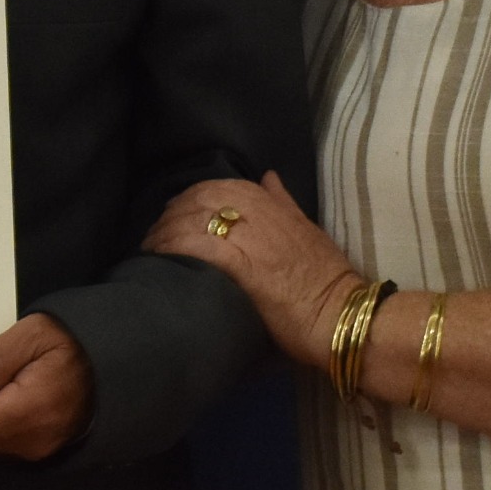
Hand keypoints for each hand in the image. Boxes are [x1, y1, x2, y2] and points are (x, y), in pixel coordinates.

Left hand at [144, 172, 358, 372]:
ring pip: (190, 221)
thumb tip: (268, 176)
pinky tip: (159, 262)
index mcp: (268, 201)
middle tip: (154, 239)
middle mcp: (254, 211)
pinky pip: (194, 246)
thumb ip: (283, 202)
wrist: (339, 313)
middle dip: (169, 217)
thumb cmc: (325, 276)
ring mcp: (246, 235)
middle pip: (195, 201)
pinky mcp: (238, 263)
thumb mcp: (306, 228)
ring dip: (163, 235)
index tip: (173, 219)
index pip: (214, 187)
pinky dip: (172, 250)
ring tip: (151, 253)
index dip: (187, 202)